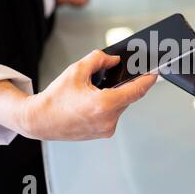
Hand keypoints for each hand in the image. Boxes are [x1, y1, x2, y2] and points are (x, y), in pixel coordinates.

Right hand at [0, 50, 156, 140]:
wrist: (40, 120)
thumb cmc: (55, 98)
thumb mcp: (76, 70)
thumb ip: (99, 60)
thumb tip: (114, 60)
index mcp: (103, 105)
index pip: (135, 91)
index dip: (148, 81)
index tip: (155, 73)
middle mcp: (108, 120)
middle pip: (128, 97)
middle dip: (124, 85)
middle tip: (116, 76)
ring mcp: (106, 129)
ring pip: (121, 106)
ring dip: (116, 96)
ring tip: (98, 90)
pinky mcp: (103, 133)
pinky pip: (113, 115)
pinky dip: (109, 106)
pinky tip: (96, 101)